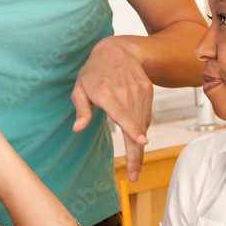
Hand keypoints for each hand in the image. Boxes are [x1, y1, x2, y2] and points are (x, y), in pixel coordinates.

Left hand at [71, 37, 150, 181]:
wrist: (118, 49)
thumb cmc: (94, 71)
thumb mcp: (80, 88)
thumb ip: (81, 109)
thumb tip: (77, 128)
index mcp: (106, 92)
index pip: (121, 113)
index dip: (132, 129)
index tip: (142, 142)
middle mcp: (125, 92)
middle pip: (135, 127)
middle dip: (136, 154)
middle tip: (134, 175)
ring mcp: (139, 91)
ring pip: (142, 124)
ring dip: (139, 147)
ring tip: (135, 166)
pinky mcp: (147, 92)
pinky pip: (146, 116)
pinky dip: (141, 129)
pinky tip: (137, 139)